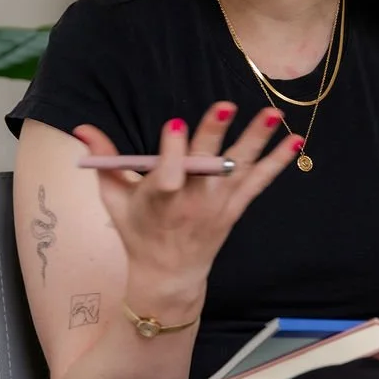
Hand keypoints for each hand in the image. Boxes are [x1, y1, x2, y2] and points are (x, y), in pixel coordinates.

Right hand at [73, 102, 300, 301]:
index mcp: (158, 200)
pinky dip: (278, 162)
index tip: (175, 123)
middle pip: (204, 164)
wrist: (169, 273)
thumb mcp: (114, 197)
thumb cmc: (137, 230)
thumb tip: (82, 127)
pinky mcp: (235, 207)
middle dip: (214, 134)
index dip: (172, 149)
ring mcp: (217, 205)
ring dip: (257, 140)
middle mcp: (191, 202)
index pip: (167, 173)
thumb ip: (103, 158)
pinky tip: (295, 140)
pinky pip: (259, 181)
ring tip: (273, 114)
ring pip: (239, 168)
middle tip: (226, 106)